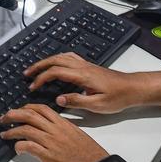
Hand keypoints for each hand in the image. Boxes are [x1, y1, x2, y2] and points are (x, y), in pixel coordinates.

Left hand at [0, 105, 109, 161]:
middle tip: (4, 118)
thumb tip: (52, 132)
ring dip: (11, 131)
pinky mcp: (48, 156)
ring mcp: (51, 143)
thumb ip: (64, 131)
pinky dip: (19, 146)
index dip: (27, 107)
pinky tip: (17, 150)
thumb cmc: (91, 156)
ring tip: (5, 134)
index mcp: (63, 124)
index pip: (42, 109)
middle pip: (30, 115)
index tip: (19, 110)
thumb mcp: (78, 136)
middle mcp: (56, 130)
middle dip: (13, 115)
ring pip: (25, 129)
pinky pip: (28, 146)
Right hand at [24, 52, 145, 113]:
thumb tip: (59, 99)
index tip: (33, 87)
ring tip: (37, 69)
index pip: (56, 72)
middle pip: (56, 60)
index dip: (42, 78)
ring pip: (62, 56)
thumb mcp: (98, 105)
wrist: (133, 88)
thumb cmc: (118, 97)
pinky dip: (58, 59)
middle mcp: (83, 67)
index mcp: (83, 76)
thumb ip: (77, 102)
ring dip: (47, 61)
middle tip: (27, 74)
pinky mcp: (90, 67)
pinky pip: (69, 58)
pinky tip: (55, 65)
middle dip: (39, 66)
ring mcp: (87, 65)